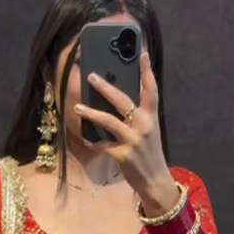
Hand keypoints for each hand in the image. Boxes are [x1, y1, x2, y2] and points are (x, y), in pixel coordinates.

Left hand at [74, 50, 177, 215]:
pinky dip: (93, 142)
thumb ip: (138, 116)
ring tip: (78, 107)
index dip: (147, 70)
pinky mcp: (123, 155)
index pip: (151, 89)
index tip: (142, 53)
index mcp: (151, 117)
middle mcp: (143, 126)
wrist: (155, 181)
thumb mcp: (149, 131)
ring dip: (91, 113)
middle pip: (123, 100)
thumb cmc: (149, 153)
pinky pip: (102, 145)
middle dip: (106, 87)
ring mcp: (132, 140)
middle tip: (91, 75)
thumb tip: (118, 101)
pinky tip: (85, 138)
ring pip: (108, 121)